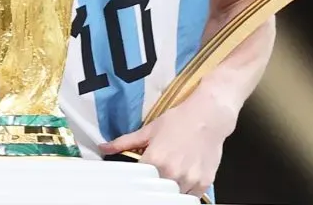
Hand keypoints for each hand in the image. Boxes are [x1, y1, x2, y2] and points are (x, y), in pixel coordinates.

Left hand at [99, 88, 237, 196]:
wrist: (208, 116)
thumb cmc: (178, 120)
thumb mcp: (149, 129)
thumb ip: (125, 142)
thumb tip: (103, 147)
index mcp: (155, 160)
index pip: (138, 182)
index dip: (136, 182)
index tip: (135, 181)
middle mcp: (172, 173)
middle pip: (156, 192)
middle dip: (153, 187)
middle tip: (153, 179)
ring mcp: (190, 179)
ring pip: (174, 196)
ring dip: (170, 190)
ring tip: (169, 177)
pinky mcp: (204, 182)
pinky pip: (191, 196)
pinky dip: (186, 191)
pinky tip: (183, 179)